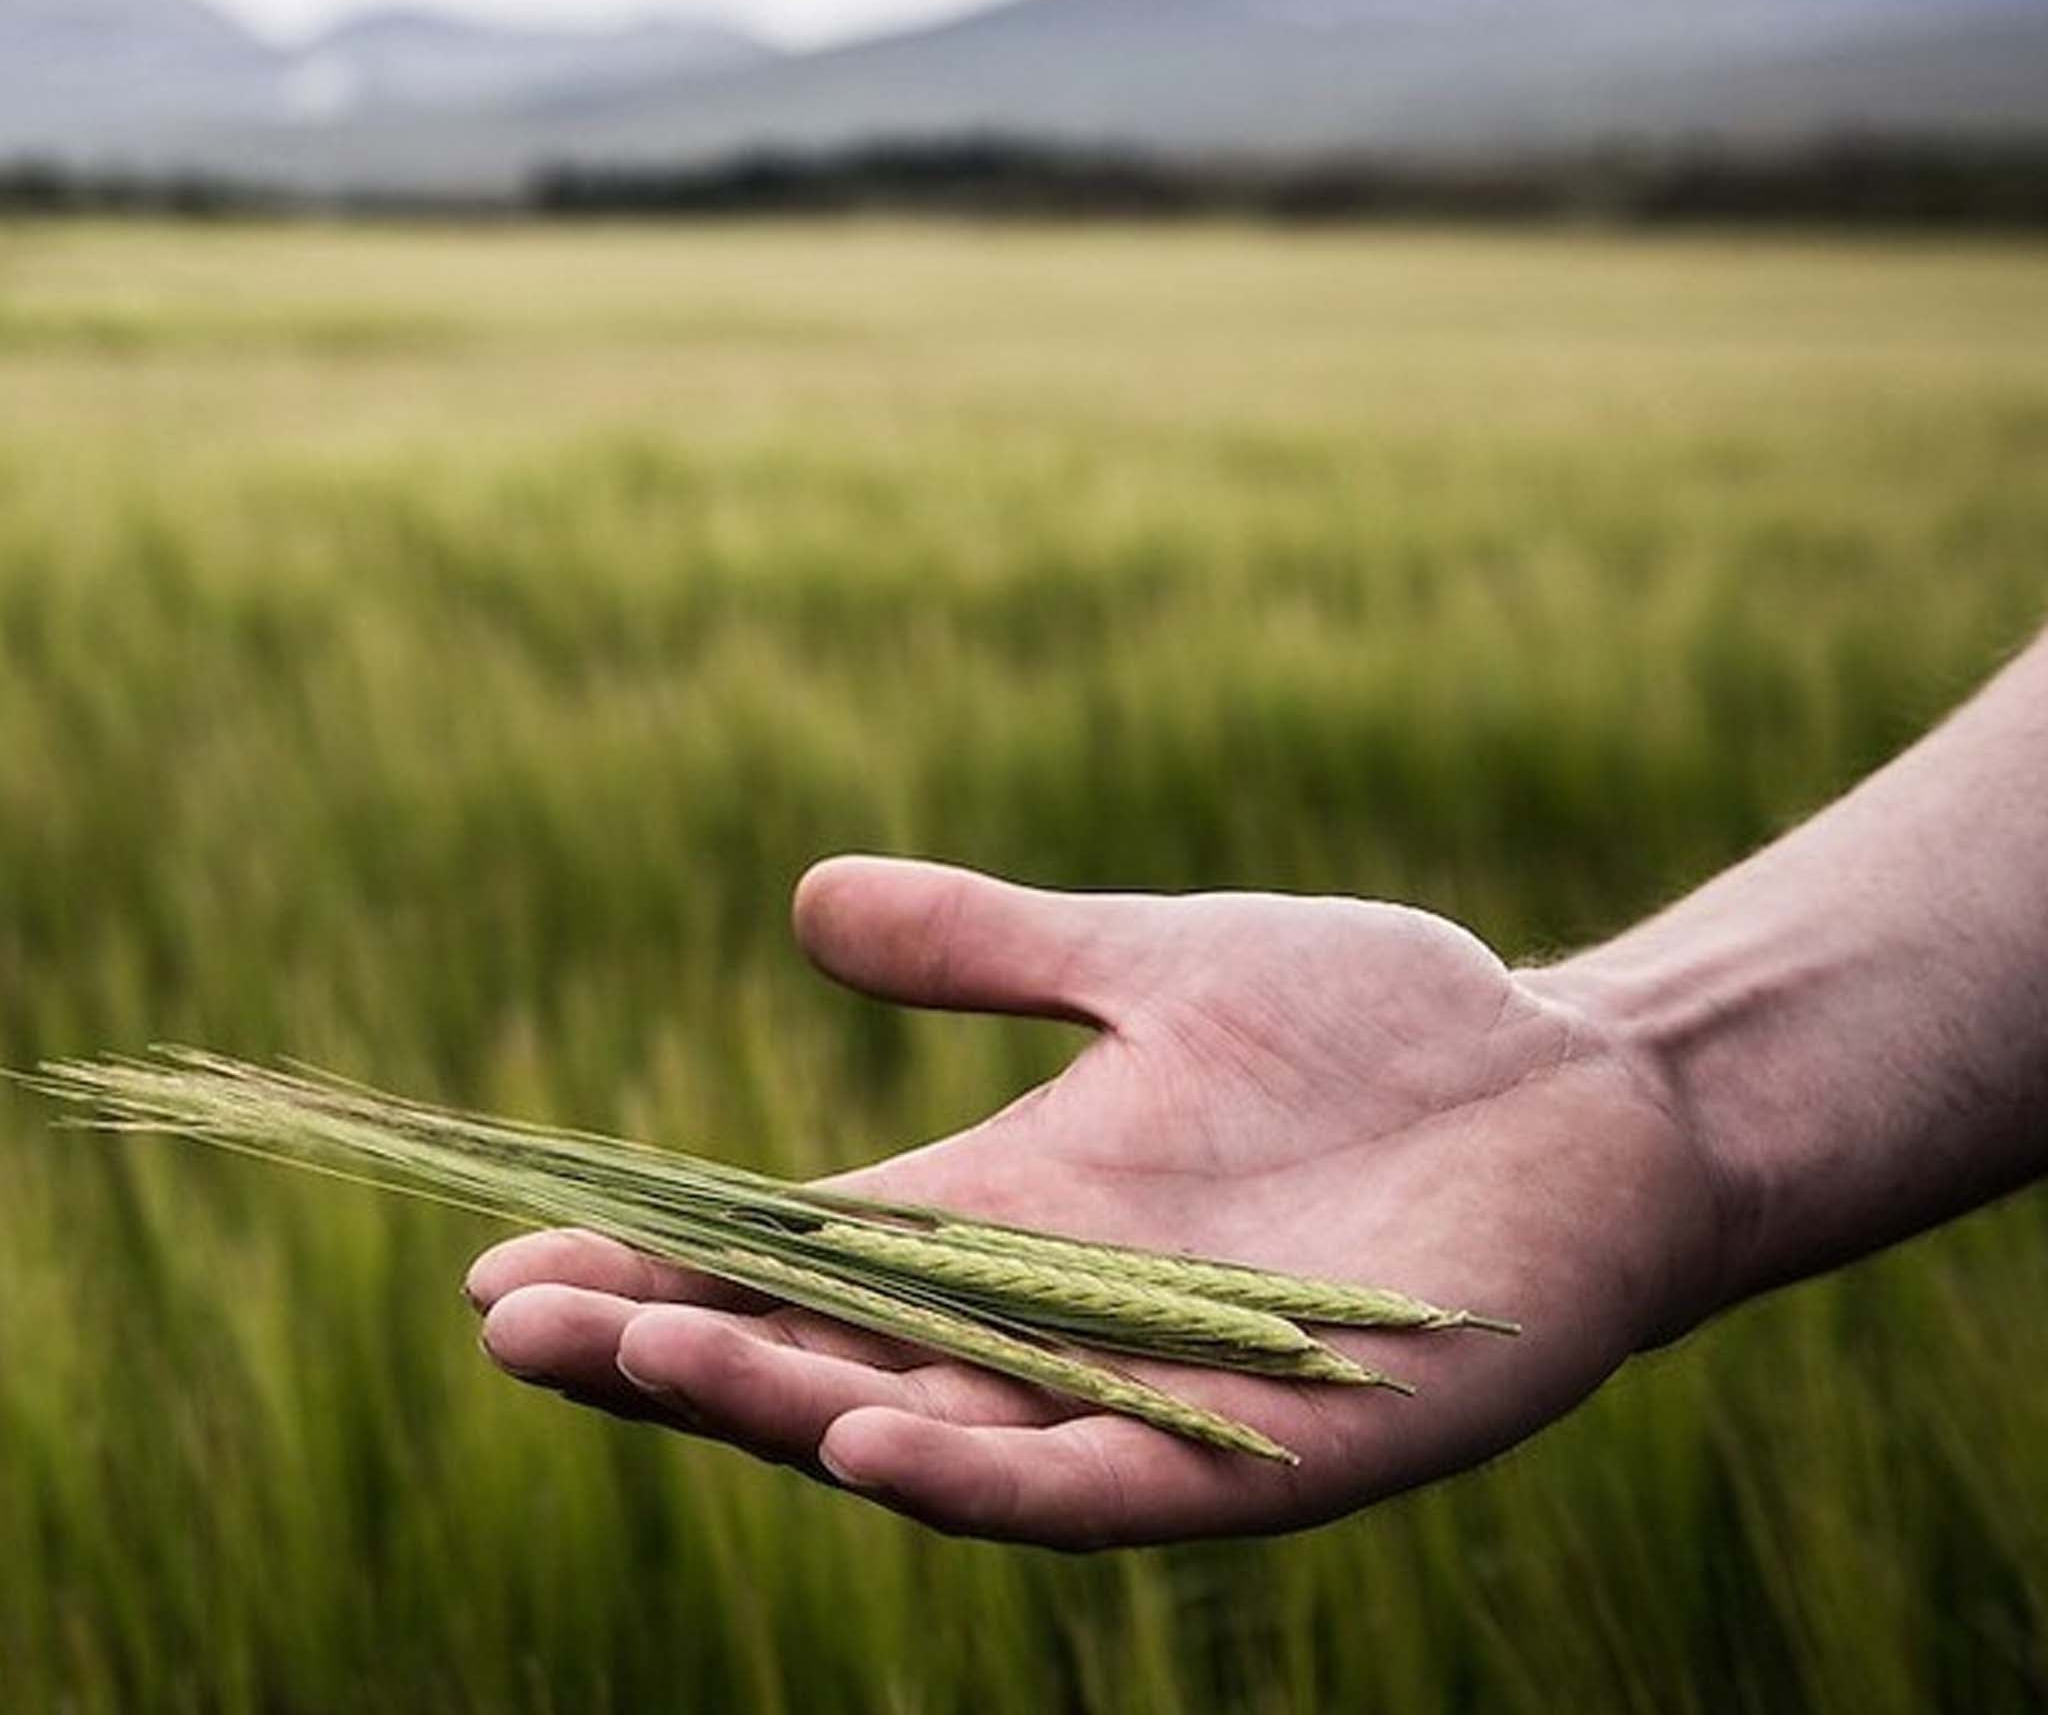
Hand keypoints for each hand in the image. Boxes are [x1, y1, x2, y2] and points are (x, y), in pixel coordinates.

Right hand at [467, 857, 1724, 1546]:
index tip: (507, 1260)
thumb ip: (995, 942)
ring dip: (790, 1406)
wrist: (1581, 1088)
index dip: (659, 1264)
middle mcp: (1059, 1319)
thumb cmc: (1380, 1021)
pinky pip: (1106, 1483)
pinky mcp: (1278, 1445)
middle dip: (675, 1345)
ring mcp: (1160, 1390)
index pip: (797, 1258)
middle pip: (828, 1355)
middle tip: (522, 1321)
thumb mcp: (1152, 959)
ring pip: (938, 1430)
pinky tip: (876, 1440)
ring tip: (649, 1359)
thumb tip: (808, 896)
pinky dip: (988, 1473)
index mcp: (1013, 1211)